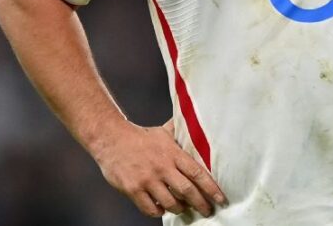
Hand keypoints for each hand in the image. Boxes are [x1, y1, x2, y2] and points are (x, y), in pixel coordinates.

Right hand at [92, 119, 225, 217]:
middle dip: (200, 204)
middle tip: (208, 211)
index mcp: (173, 153)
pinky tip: (162, 208)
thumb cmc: (141, 136)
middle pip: (187, 191)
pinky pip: (150, 209)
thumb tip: (195, 122)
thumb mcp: (163, 131)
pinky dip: (159, 212)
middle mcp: (162, 167)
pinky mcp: (133, 189)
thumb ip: (180, 132)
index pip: (197, 173)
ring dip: (180, 208)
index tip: (221, 198)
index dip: (211, 188)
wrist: (111, 139)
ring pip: (170, 203)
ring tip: (183, 208)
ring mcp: (147, 180)